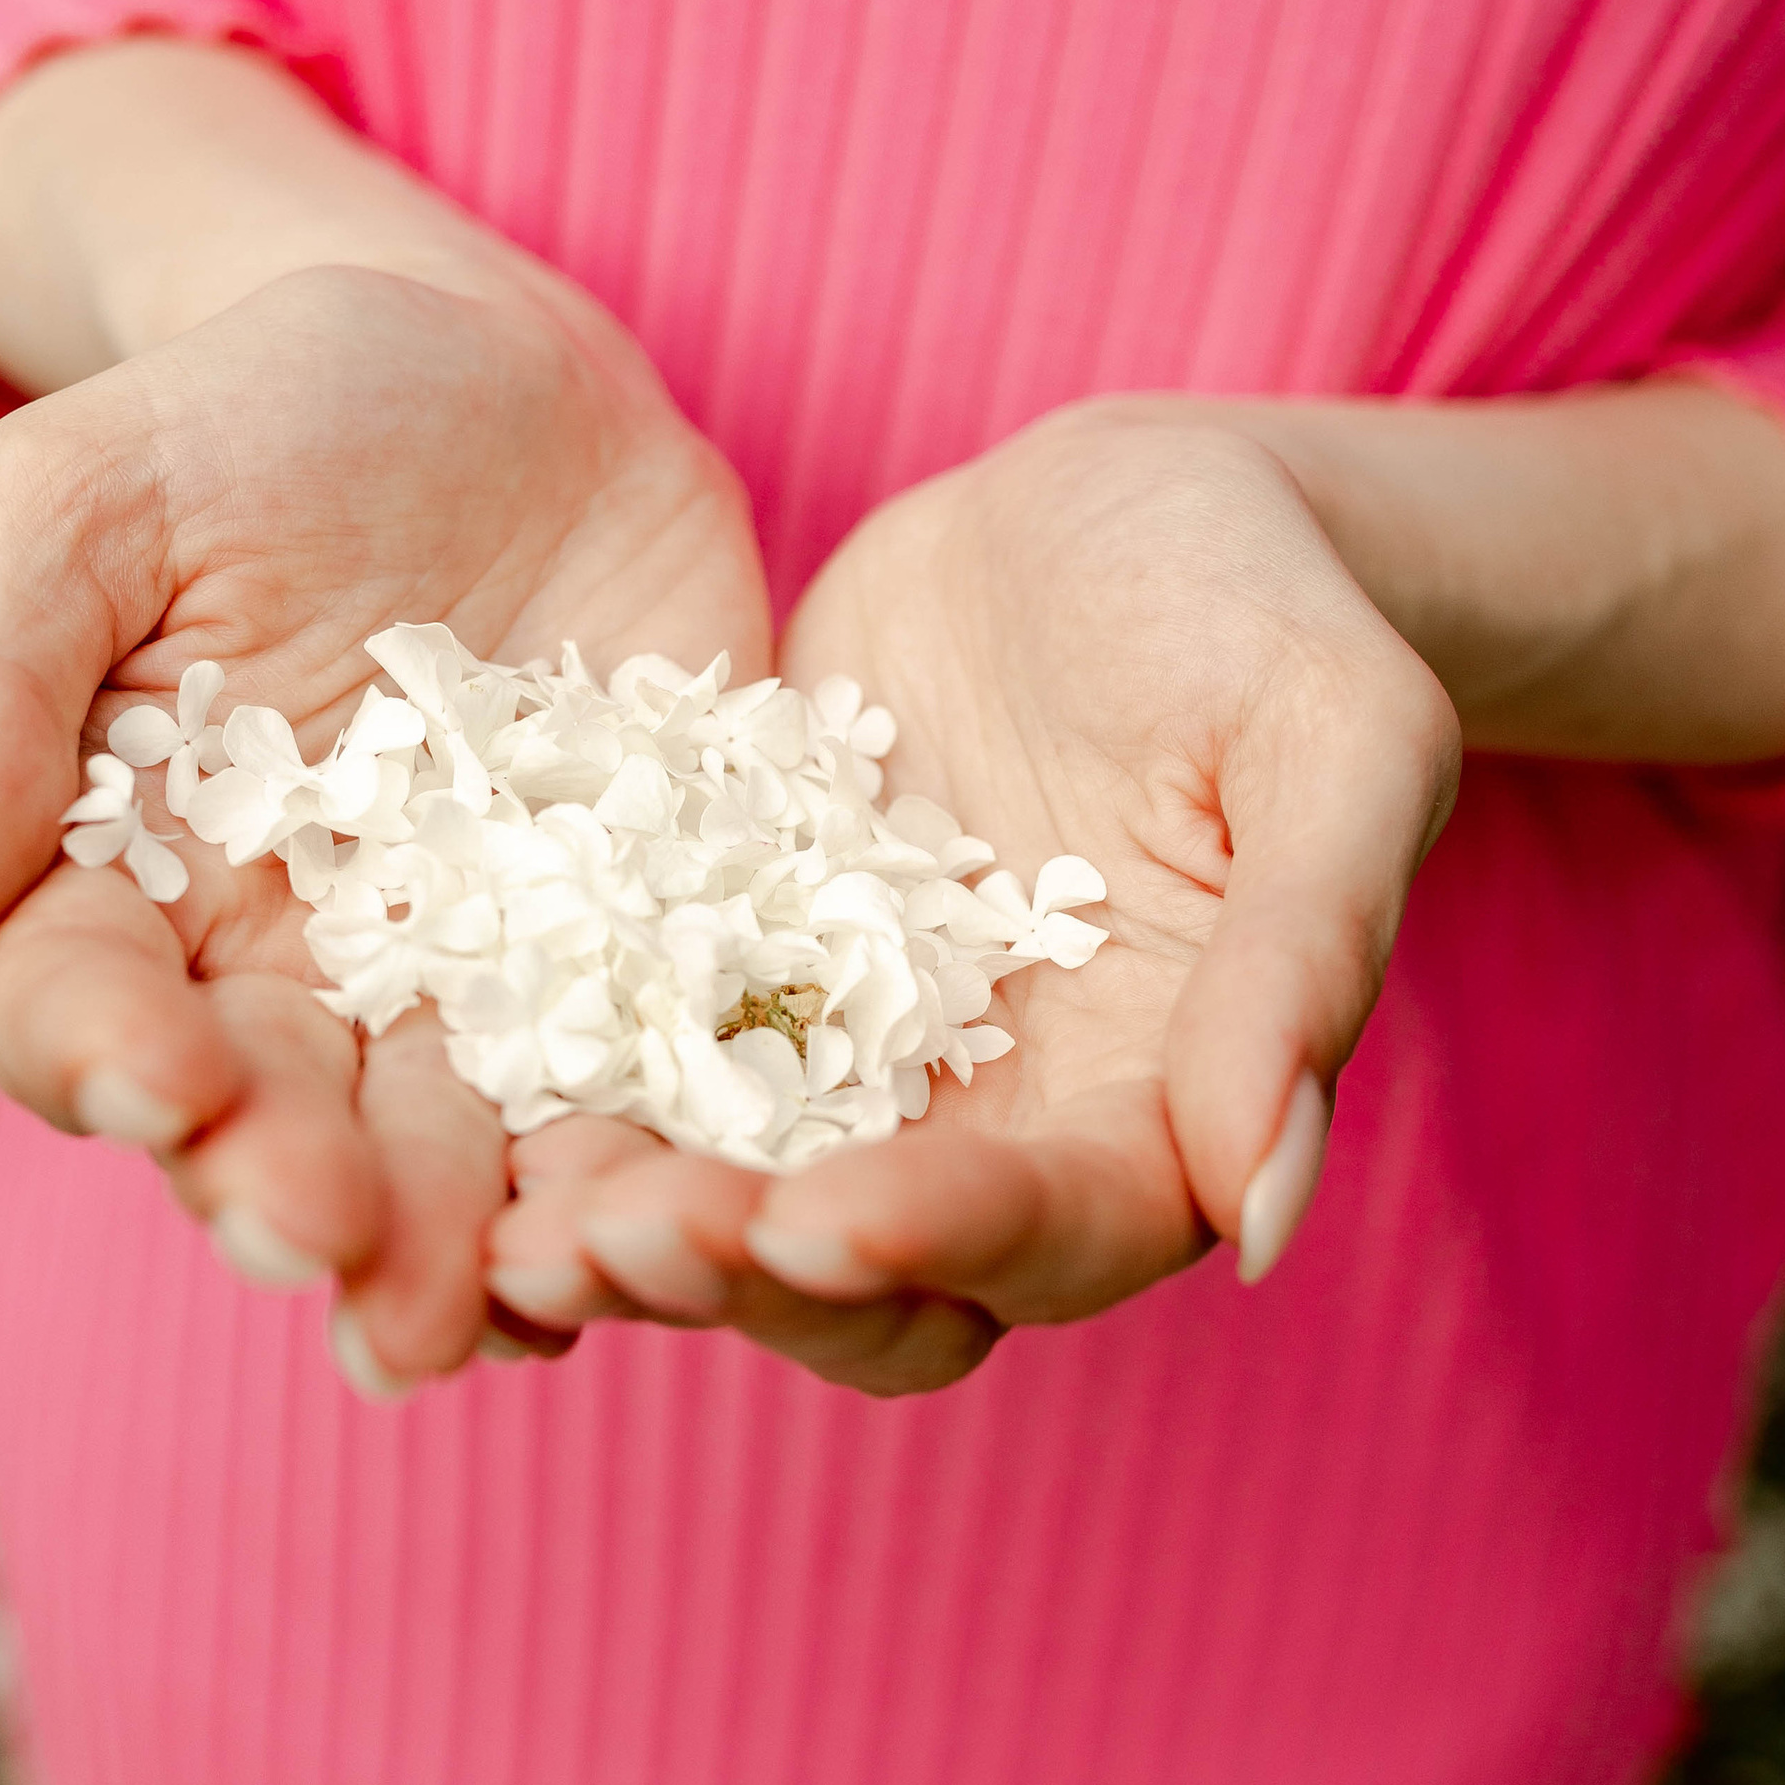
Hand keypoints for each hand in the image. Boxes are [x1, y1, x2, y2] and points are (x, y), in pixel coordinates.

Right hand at [0, 248, 767, 1388]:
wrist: (502, 365)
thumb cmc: (251, 413)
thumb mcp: (86, 505)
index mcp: (122, 886)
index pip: (83, 1011)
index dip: (112, 1061)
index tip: (158, 1090)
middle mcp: (284, 974)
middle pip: (268, 1120)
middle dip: (293, 1189)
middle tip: (326, 1241)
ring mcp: (465, 984)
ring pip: (448, 1149)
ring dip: (459, 1239)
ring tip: (487, 1309)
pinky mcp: (633, 962)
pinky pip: (634, 1087)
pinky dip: (644, 1165)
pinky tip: (661, 1230)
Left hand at [483, 413, 1458, 1394]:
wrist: (1116, 508)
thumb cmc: (1265, 608)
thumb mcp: (1333, 742)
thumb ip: (1306, 961)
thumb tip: (1266, 1218)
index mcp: (1159, 1112)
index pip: (1053, 1233)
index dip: (937, 1240)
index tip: (819, 1216)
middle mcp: (998, 1130)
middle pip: (869, 1277)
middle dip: (737, 1273)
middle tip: (596, 1240)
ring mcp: (854, 1066)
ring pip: (736, 1206)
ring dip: (624, 1232)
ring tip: (505, 1222)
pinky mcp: (737, 976)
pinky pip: (640, 1070)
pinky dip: (560, 1102)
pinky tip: (452, 1081)